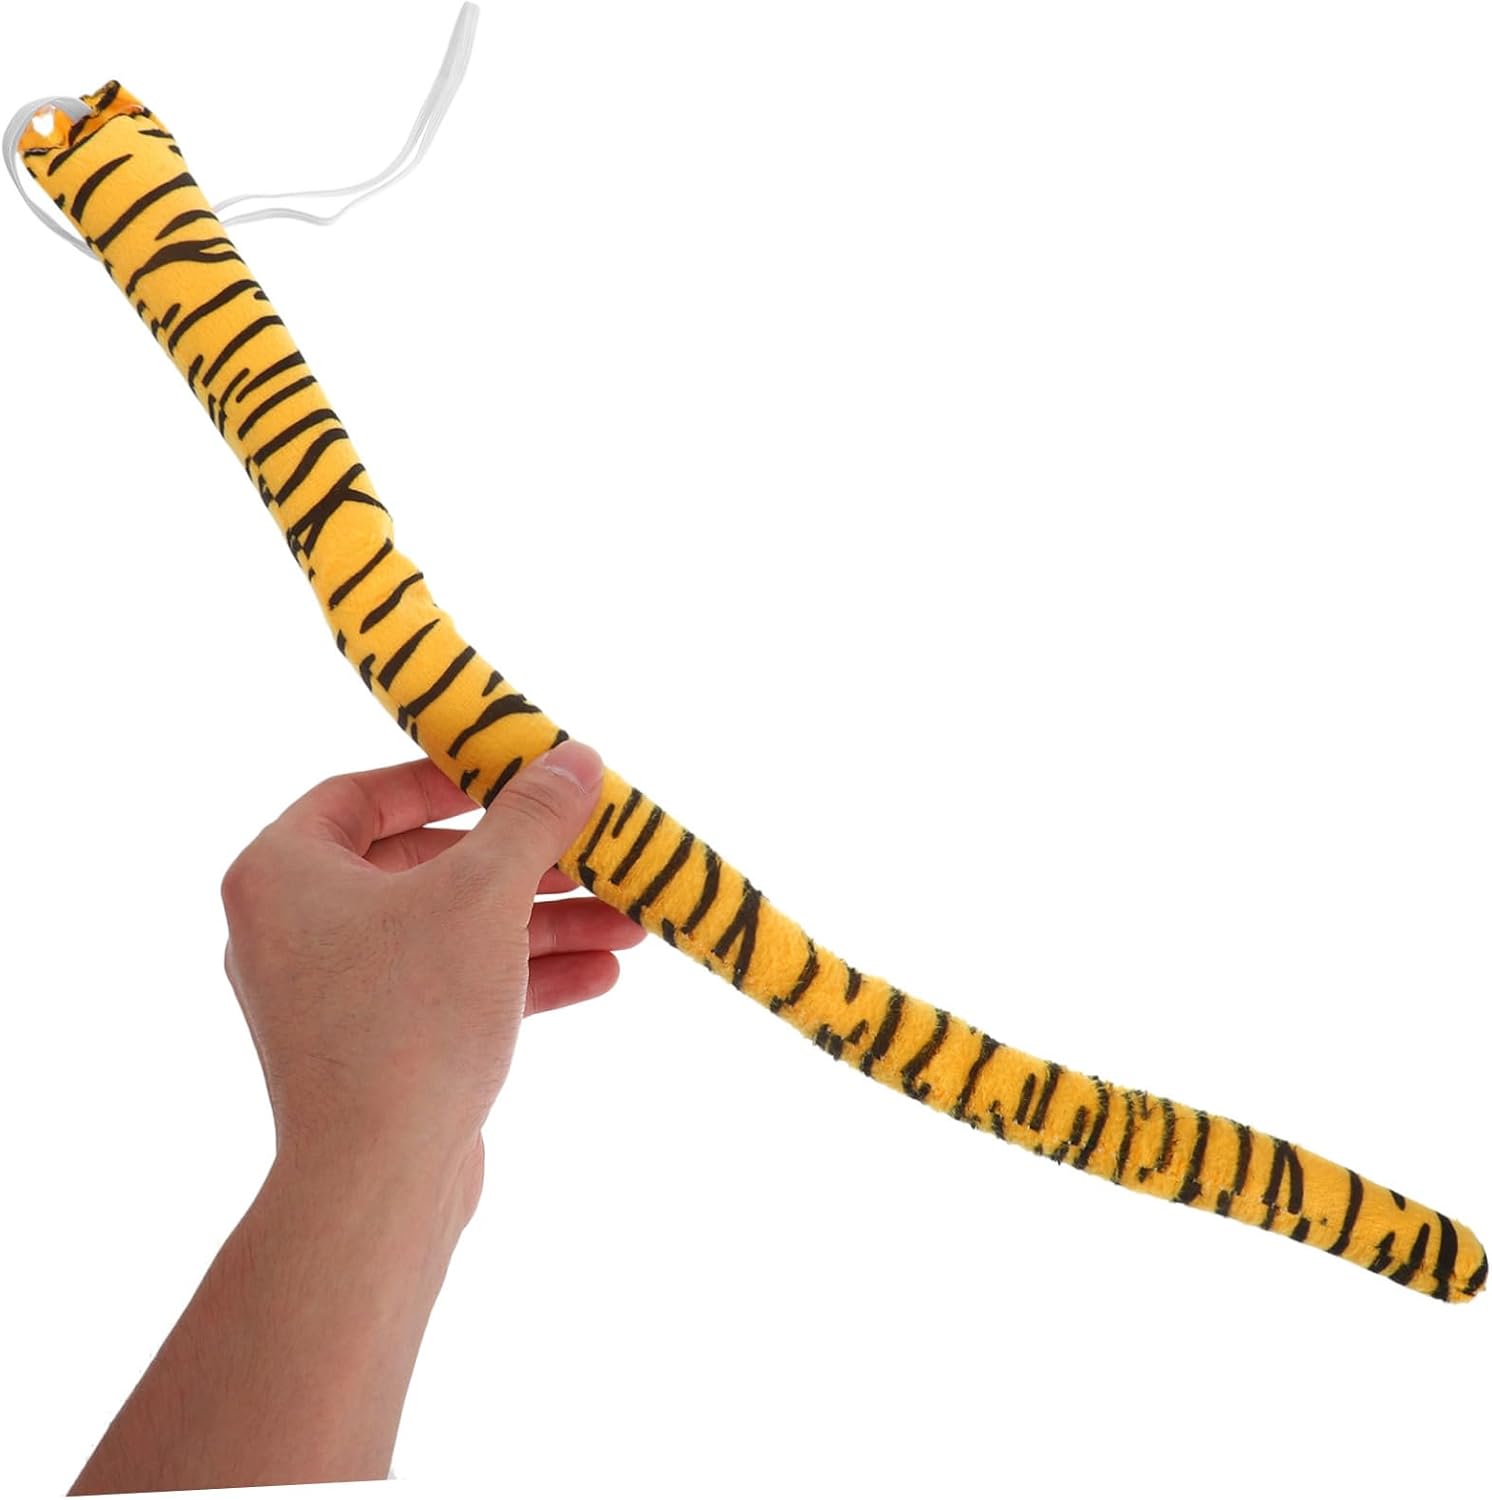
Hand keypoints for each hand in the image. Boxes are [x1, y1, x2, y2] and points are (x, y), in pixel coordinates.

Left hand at [219, 739, 644, 1215]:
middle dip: (523, 864)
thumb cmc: (410, 1018)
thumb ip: (533, 819)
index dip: (444, 778)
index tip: (513, 774)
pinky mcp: (373, 1048)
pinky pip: (450, 988)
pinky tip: (600, 974)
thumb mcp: (485, 895)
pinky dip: (517, 977)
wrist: (375, 1183)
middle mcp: (294, 928)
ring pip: (449, 933)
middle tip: (590, 854)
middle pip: (424, 866)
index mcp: (283, 872)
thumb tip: (576, 756)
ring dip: (539, 924)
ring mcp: (333, 994)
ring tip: (628, 922)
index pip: (364, 794)